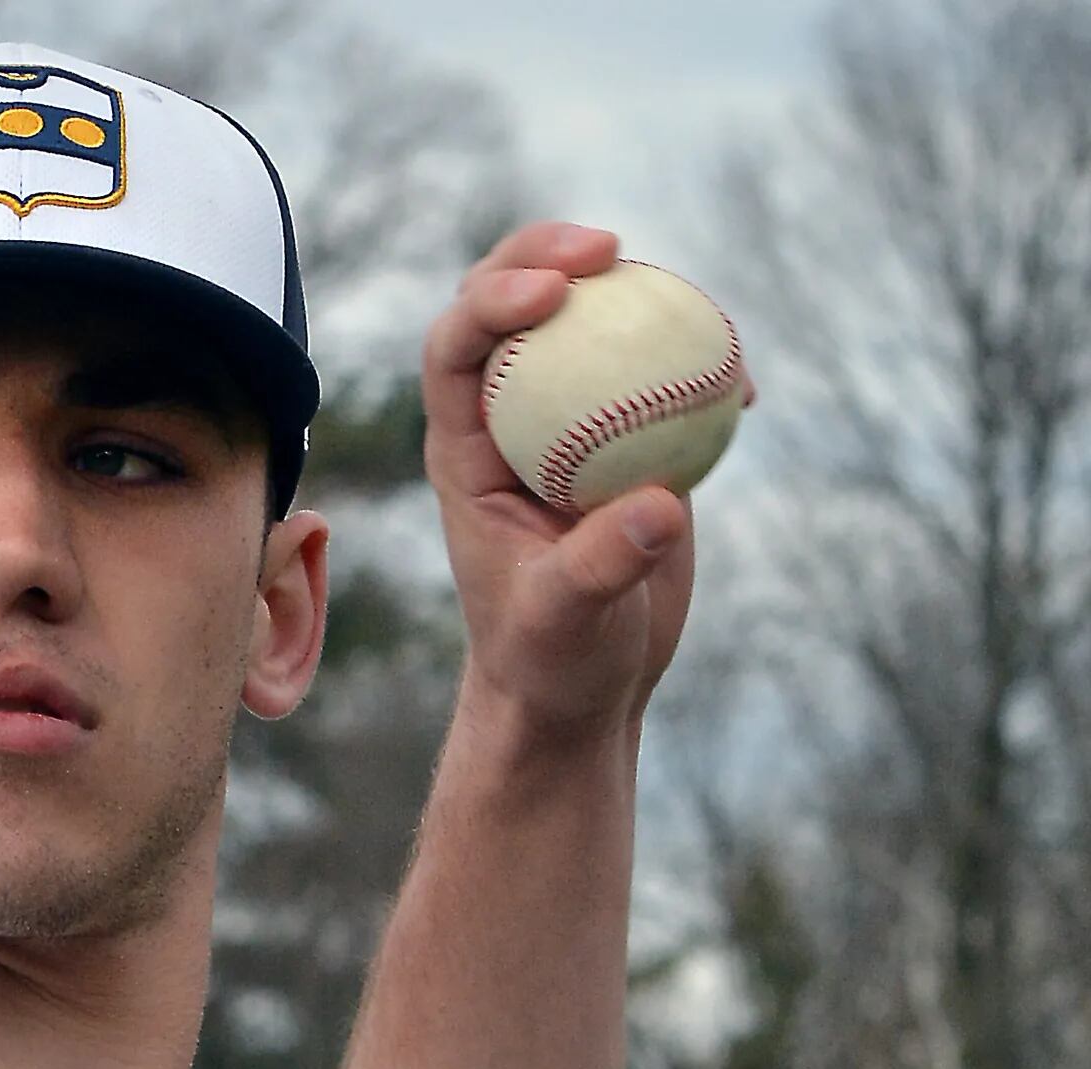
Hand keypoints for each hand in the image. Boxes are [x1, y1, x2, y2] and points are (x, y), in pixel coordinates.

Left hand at [422, 222, 715, 750]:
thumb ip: (602, 564)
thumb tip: (661, 504)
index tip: (556, 290)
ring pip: (590, 328)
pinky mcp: (630, 439)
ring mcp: (571, 424)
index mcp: (466, 452)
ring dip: (637, 296)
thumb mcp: (568, 620)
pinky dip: (703, 364)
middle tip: (611, 248)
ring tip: (704, 315)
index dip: (492, 300)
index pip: (456, 350)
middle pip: (512, 306)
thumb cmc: (550, 662)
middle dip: (547, 253)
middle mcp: (510, 422)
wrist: (582, 688)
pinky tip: (745, 389)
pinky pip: (662, 375)